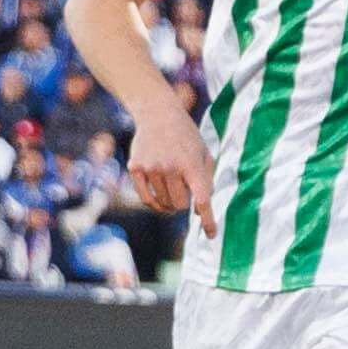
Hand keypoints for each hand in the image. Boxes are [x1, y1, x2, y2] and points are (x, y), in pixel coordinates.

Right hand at [126, 113, 215, 235]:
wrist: (158, 114)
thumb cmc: (187, 137)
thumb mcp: (204, 153)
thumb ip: (206, 181)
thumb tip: (197, 211)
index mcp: (192, 164)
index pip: (202, 199)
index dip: (208, 220)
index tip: (211, 235)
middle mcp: (171, 167)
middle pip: (180, 205)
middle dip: (184, 204)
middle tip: (184, 191)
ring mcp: (151, 168)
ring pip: (163, 203)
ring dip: (169, 201)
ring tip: (172, 187)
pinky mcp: (136, 168)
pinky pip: (146, 199)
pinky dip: (154, 203)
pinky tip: (160, 199)